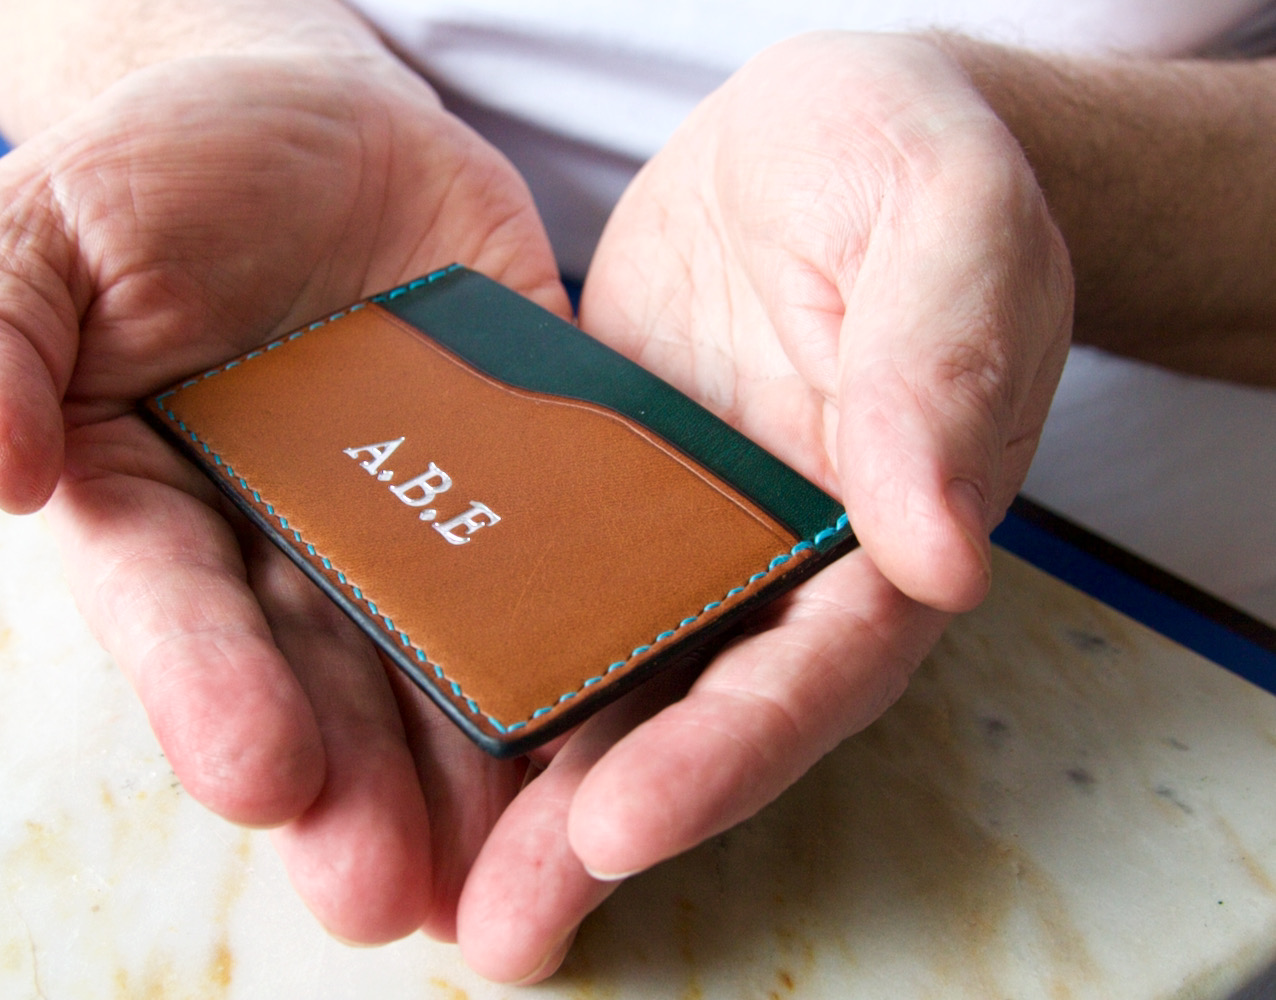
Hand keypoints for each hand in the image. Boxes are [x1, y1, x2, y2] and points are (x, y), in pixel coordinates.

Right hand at [0, 52, 567, 945]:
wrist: (314, 120)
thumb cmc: (155, 175)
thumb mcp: (36, 233)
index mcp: (158, 509)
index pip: (177, 614)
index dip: (212, 694)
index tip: (258, 774)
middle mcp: (287, 548)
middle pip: (321, 680)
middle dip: (354, 786)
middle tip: (388, 889)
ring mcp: (415, 521)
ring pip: (444, 658)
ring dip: (471, 768)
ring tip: (509, 869)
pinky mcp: (516, 476)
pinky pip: (555, 561)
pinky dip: (585, 640)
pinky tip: (616, 725)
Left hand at [452, 32, 1072, 978]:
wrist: (810, 140)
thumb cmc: (906, 162)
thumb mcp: (947, 225)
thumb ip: (945, 368)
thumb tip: (941, 544)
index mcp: (889, 525)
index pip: (817, 666)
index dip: (729, 752)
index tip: (623, 823)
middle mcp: (781, 562)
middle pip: (701, 718)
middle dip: (603, 826)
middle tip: (504, 932)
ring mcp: (681, 538)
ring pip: (610, 681)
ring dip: (528, 792)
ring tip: (429, 889)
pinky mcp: (596, 496)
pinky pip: (537, 592)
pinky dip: (480, 662)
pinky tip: (398, 726)